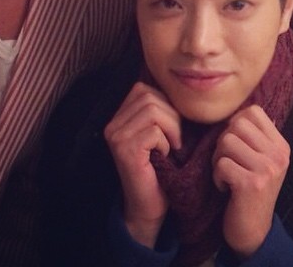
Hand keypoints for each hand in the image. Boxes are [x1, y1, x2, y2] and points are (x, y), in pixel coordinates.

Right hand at [103, 82, 181, 246]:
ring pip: (153, 110)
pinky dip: (166, 143)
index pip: (143, 88)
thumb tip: (179, 87)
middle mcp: (112, 125)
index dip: (165, 103)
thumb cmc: (161, 168)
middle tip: (176, 139)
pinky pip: (155, 131)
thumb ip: (160, 110)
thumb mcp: (160, 133)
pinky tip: (164, 157)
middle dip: (172, 115)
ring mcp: (116, 137)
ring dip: (171, 128)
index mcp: (119, 117)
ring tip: (171, 146)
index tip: (172, 126)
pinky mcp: (125, 150)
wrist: (150, 207)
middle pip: (149, 96)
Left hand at [212, 105, 289, 257]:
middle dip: (224, 141)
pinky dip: (217, 176)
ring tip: (227, 174)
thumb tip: (240, 108)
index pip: (253, 111)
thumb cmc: (251, 189)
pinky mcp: (251, 184)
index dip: (235, 124)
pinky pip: (221, 163)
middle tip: (228, 161)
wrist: (254, 231)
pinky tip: (226, 188)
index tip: (236, 145)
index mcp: (281, 146)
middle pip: (237, 124)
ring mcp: (266, 169)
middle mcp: (278, 155)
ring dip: (218, 159)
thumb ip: (255, 136)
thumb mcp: (262, 160)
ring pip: (226, 142)